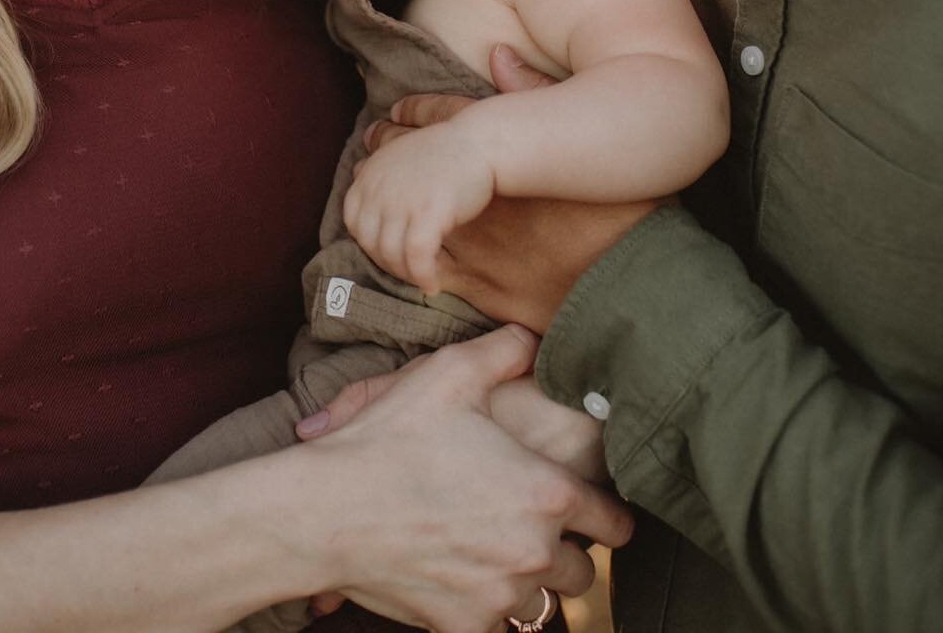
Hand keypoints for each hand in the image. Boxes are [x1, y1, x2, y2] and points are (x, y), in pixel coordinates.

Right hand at [291, 327, 632, 632]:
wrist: (328, 510)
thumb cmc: (392, 437)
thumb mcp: (451, 373)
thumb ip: (507, 350)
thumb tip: (536, 339)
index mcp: (545, 493)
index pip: (615, 524)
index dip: (608, 514)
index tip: (595, 510)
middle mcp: (533, 553)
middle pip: (581, 572)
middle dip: (564, 551)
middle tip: (530, 525)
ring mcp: (499, 596)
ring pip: (542, 604)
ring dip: (526, 581)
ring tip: (494, 549)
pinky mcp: (464, 628)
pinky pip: (496, 624)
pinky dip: (485, 604)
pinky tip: (459, 571)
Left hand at [343, 124, 493, 292]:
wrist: (481, 142)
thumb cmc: (446, 153)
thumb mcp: (400, 157)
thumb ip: (380, 180)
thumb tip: (366, 199)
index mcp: (369, 174)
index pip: (355, 222)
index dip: (371, 244)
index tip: (392, 253)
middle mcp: (379, 187)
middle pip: (371, 243)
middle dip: (389, 264)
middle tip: (409, 273)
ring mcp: (402, 200)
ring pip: (392, 255)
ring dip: (407, 275)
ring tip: (422, 281)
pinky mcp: (428, 212)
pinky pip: (417, 257)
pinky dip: (423, 276)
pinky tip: (433, 286)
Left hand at [366, 44, 664, 332]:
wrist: (627, 276)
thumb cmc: (612, 204)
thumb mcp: (579, 135)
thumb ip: (534, 90)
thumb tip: (498, 53)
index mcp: (496, 149)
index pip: (438, 119)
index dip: (414, 114)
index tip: (396, 111)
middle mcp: (472, 187)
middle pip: (409, 158)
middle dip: (389, 150)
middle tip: (373, 145)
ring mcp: (466, 232)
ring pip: (403, 208)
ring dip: (384, 200)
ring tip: (372, 196)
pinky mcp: (470, 277)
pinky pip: (417, 258)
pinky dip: (401, 251)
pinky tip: (395, 249)